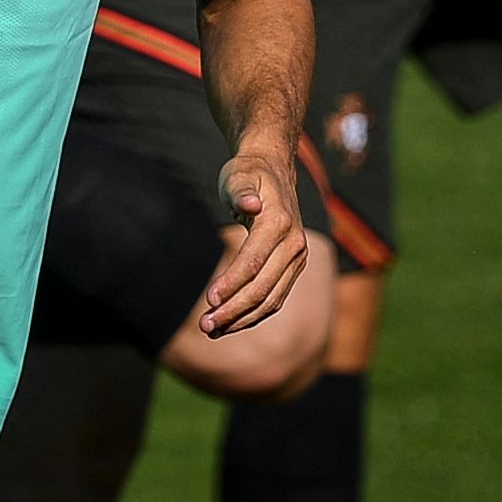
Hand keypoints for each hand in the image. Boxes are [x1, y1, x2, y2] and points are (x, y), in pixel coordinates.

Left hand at [206, 148, 308, 334]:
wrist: (274, 170)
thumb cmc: (249, 174)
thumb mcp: (240, 175)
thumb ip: (242, 190)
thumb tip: (250, 204)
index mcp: (280, 224)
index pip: (253, 262)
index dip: (231, 283)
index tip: (208, 300)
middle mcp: (295, 245)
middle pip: (263, 288)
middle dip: (233, 310)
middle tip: (204, 326)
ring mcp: (297, 259)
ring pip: (271, 299)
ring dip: (241, 319)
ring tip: (211, 330)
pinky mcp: (293, 269)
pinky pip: (274, 298)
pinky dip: (253, 314)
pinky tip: (229, 323)